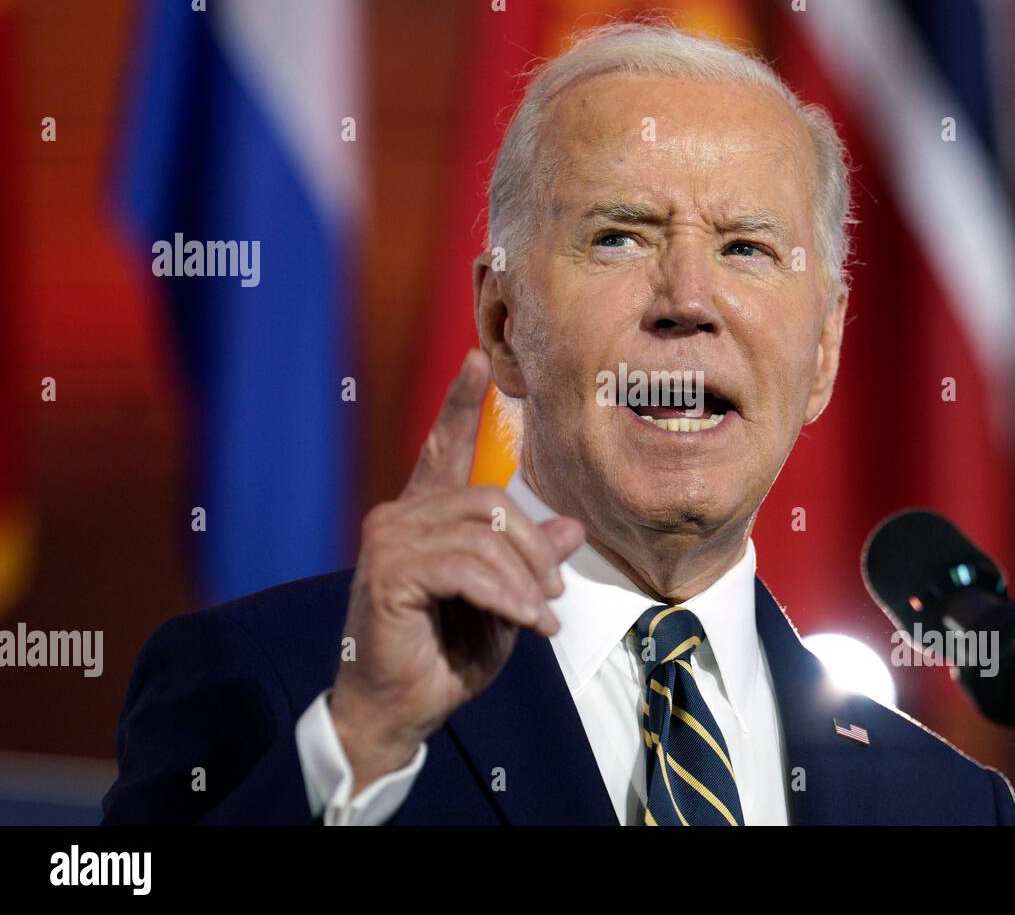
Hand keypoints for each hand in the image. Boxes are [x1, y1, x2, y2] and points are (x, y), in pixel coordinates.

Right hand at [330, 349, 584, 789]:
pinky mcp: (389, 572)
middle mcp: (400, 517)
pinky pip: (466, 567)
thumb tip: (570, 528)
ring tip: (541, 619)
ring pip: (483, 534)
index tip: (479, 359)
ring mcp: (389, 540)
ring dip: (523, 581)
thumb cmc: (445, 656)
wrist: (398, 710)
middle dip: (533, 549)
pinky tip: (525, 624)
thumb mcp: (503, 603)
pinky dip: (505, 596)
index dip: (459, 404)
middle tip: (554, 596)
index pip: (442, 448)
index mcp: (424, 516)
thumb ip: (528, 562)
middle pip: (489, 500)